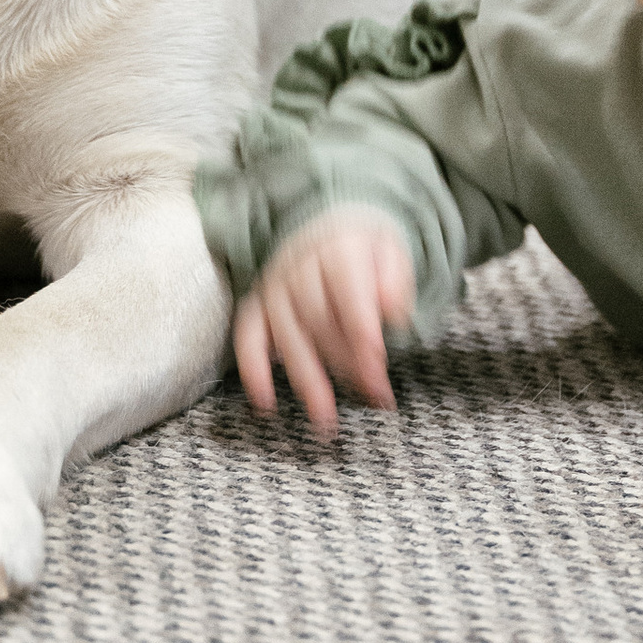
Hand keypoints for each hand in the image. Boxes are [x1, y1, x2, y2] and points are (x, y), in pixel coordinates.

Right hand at [232, 213, 416, 437]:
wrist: (330, 222)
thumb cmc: (366, 251)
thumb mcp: (393, 254)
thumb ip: (395, 282)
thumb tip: (391, 310)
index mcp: (337, 249)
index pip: (348, 291)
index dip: (361, 328)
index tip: (377, 361)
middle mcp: (300, 267)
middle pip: (319, 319)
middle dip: (347, 362)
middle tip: (374, 393)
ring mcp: (274, 287)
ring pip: (287, 336)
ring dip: (306, 380)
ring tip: (325, 420)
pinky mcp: (257, 305)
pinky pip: (247, 337)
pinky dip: (252, 370)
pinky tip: (265, 402)